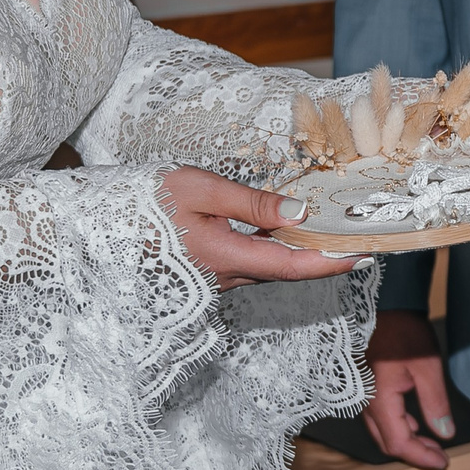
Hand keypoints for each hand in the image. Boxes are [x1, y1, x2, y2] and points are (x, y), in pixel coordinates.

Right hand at [160, 167, 354, 288]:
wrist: (104, 224)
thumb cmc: (147, 202)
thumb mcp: (200, 189)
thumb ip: (251, 203)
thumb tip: (300, 213)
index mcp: (225, 258)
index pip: (292, 267)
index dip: (332, 263)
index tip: (365, 255)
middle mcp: (225, 278)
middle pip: (287, 271)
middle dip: (325, 258)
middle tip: (360, 239)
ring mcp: (217, 280)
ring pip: (270, 270)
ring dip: (303, 256)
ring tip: (334, 233)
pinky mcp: (210, 274)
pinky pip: (254, 267)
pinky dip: (279, 253)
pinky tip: (290, 235)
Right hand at [362, 309, 454, 469]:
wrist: (384, 304)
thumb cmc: (403, 330)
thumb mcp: (427, 367)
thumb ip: (435, 403)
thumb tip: (445, 433)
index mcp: (379, 400)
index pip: (398, 444)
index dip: (421, 458)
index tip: (443, 463)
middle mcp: (365, 403)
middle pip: (387, 442)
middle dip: (415, 453)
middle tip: (440, 458)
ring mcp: (363, 395)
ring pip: (382, 431)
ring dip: (407, 441)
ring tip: (433, 443)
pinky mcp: (366, 387)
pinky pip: (379, 417)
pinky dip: (399, 426)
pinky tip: (416, 423)